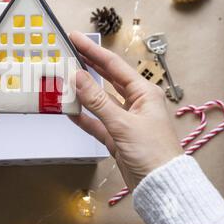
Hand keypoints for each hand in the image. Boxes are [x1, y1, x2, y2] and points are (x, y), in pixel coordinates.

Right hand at [69, 32, 182, 189]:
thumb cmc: (152, 151)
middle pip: (106, 79)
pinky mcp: (115, 135)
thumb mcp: (122, 123)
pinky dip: (83, 116)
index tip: (76, 38)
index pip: (113, 65)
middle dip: (88, 65)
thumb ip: (97, 100)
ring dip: (82, 92)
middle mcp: (134, 102)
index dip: (93, 50)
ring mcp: (124, 119)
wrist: (159, 184)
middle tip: (69, 52)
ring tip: (64, 79)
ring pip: (99, 100)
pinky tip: (70, 110)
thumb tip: (77, 77)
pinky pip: (95, 121)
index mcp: (143, 92)